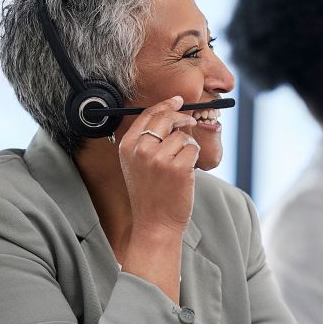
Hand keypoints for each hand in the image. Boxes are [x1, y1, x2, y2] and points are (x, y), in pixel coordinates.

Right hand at [119, 96, 199, 235]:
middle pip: (166, 118)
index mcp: (128, 146)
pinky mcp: (178, 167)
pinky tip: (186, 171)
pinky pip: (193, 148)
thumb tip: (170, 115)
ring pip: (182, 135)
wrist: (154, 223)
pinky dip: (194, 157)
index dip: (165, 105)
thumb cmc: (150, 195)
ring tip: (181, 165)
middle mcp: (141, 149)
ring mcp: (159, 158)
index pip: (147, 114)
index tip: (178, 100)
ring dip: (187, 146)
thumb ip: (146, 141)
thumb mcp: (137, 165)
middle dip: (182, 117)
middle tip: (191, 121)